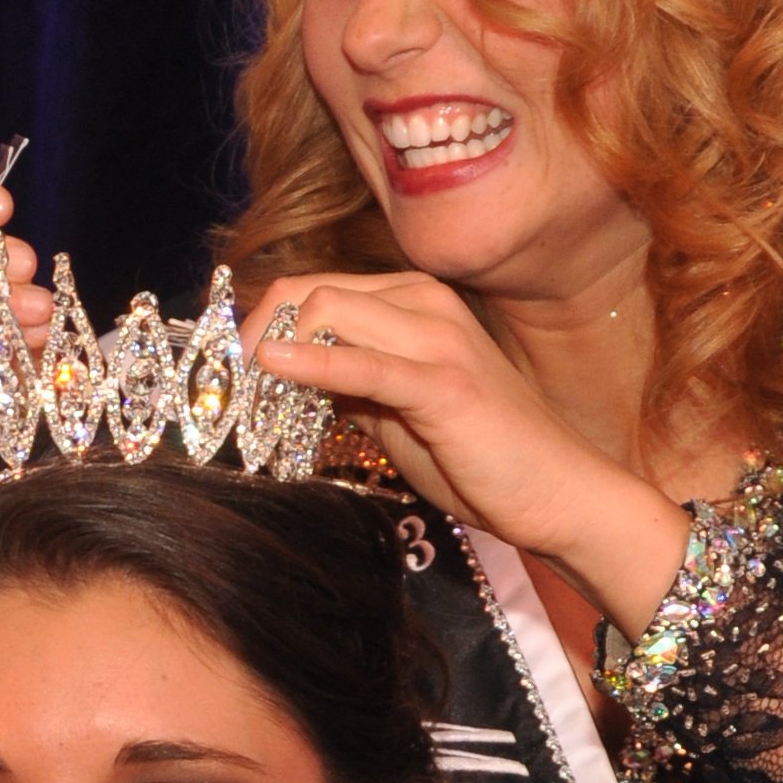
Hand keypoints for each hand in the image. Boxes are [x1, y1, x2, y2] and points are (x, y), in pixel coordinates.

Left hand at [251, 272, 691, 631]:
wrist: (559, 493)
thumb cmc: (480, 457)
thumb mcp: (395, 412)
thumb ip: (347, 385)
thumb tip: (284, 378)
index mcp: (413, 302)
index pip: (313, 289)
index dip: (261, 322)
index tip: (227, 367)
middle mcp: (425, 304)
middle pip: (309, 291)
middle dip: (254, 330)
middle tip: (224, 382)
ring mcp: (437, 338)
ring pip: (328, 310)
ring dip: (272, 347)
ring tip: (241, 391)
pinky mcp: (444, 383)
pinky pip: (364, 363)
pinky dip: (312, 364)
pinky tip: (272, 369)